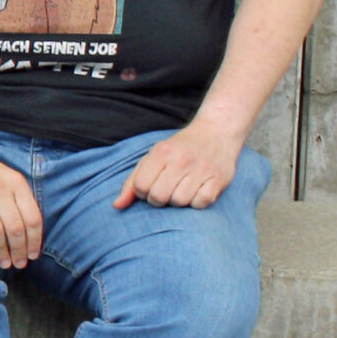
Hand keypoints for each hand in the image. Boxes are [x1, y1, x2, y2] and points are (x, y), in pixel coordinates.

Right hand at [0, 136, 42, 268]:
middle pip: (16, 228)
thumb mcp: (6, 176)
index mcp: (16, 183)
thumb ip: (18, 199)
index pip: (32, 218)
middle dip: (19, 251)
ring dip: (2, 251)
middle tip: (19, 265)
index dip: (35, 241)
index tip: (33, 256)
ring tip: (4, 263)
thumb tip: (28, 232)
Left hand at [116, 122, 242, 210]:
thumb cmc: (180, 149)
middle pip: (159, 197)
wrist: (216, 131)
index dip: (143, 193)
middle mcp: (181, 160)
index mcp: (162, 153)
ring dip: (178, 201)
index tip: (151, 186)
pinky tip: (197, 191)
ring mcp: (201, 169)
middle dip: (159, 199)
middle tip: (166, 190)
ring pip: (180, 201)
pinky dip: (197, 202)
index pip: (141, 187)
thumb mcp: (153, 157)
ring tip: (182, 189)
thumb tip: (117, 205)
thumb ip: (133, 182)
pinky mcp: (218, 178)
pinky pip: (201, 203)